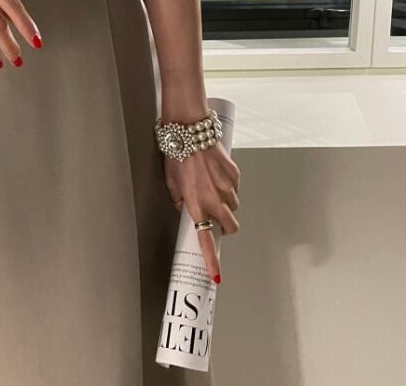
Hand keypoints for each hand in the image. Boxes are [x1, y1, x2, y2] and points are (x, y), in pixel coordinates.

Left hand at [163, 139, 240, 283]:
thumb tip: (185, 207)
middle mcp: (214, 199)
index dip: (211, 260)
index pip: (205, 239)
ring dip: (225, 201)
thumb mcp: (170, 179)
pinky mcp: (235, 174)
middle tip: (215, 215)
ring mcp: (228, 187)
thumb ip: (179, 198)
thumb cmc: (176, 152)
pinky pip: (235, 187)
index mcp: (196, 204)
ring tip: (211, 184)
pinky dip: (229, 185)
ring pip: (234, 206)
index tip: (216, 276)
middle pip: (231, 226)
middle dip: (226, 225)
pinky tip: (216, 172)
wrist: (189, 130)